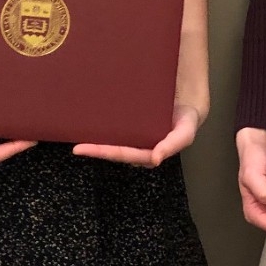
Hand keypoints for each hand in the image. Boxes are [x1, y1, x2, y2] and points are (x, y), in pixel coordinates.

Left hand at [72, 103, 201, 167]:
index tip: (88, 150)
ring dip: (96, 141)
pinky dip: (103, 129)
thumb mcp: (185, 133)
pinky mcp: (131, 126)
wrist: (188, 107)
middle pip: (113, 151)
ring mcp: (134, 137)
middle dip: (96, 150)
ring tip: (78, 137)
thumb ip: (172, 146)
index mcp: (148, 152)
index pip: (123, 154)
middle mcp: (138, 146)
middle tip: (77, 148)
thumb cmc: (186, 122)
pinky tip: (91, 122)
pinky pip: (115, 130)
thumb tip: (156, 159)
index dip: (106, 153)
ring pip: (112, 142)